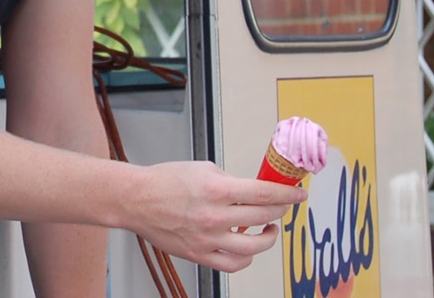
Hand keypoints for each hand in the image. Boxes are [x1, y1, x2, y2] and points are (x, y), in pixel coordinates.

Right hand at [125, 161, 304, 272]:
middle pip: (264, 216)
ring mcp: (208, 239)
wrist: (135, 199)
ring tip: (269, 230)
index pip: (265, 194)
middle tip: (283, 206)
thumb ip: (229, 181)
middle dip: (280, 210)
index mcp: (216, 189)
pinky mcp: (199, 254)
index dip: (288, 194)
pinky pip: (234, 263)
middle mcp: (214, 216)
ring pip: (255, 246)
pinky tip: (247, 247)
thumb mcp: (201, 168)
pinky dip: (246, 257)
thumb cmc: (163, 181)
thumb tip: (251, 191)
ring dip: (269, 236)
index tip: (298, 194)